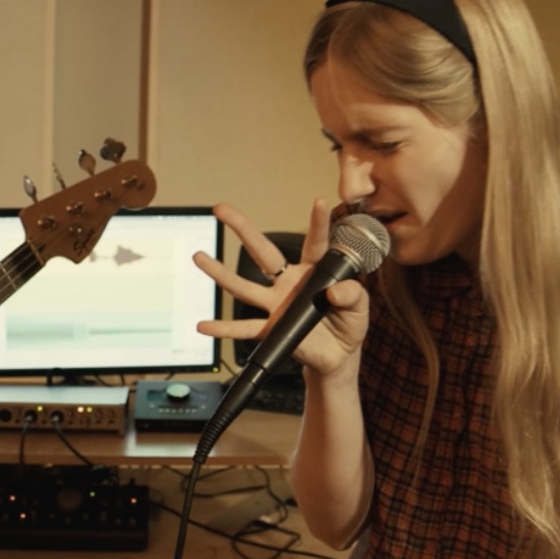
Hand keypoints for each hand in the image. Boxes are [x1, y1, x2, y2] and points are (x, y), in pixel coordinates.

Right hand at [192, 198, 370, 378]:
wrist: (338, 357)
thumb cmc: (349, 324)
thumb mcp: (360, 306)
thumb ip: (352, 294)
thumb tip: (334, 292)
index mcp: (313, 272)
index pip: (315, 243)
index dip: (318, 223)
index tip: (320, 201)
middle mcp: (289, 284)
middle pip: (262, 253)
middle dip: (242, 229)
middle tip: (221, 210)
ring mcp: (276, 305)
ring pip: (244, 287)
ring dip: (220, 273)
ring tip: (199, 256)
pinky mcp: (272, 330)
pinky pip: (245, 328)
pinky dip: (223, 329)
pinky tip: (204, 325)